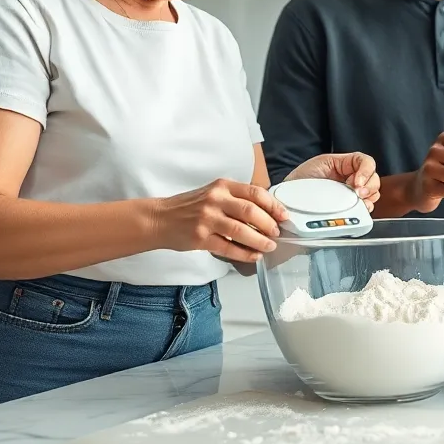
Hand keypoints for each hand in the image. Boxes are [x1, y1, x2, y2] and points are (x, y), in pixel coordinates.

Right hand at [152, 179, 288, 262]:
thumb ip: (236, 199)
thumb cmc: (189, 207)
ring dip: (260, 241)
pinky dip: (244, 254)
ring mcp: (207, 219)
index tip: (283, 216)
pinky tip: (253, 257)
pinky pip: (228, 248)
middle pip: (251, 212)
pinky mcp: (200, 238)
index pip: (255, 193)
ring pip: (241, 231)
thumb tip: (267, 213)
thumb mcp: (213, 193)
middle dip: (269, 224)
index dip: (273, 205)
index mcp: (222, 186)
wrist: (160, 219)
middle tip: (277, 233)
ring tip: (269, 246)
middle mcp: (215, 200)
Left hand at [286, 152, 380, 211]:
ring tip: (359, 204)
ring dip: (368, 200)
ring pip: (372, 195)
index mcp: (345, 165)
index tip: (356, 183)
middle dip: (369, 187)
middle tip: (358, 194)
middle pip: (373, 179)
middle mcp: (351, 179)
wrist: (286, 198)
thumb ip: (335, 169)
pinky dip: (363, 212)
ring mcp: (351, 195)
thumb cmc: (300, 179)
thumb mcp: (319, 165)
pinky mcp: (348, 210)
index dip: (366, 171)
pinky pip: (362, 211)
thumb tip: (351, 184)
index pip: (366, 162)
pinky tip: (357, 213)